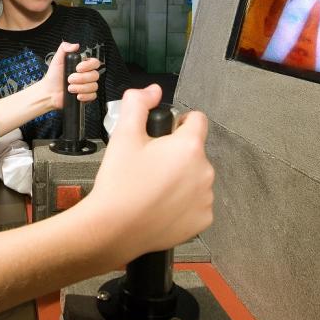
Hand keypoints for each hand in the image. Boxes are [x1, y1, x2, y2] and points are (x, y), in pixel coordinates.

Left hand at [43, 42, 100, 106]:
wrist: (49, 92)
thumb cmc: (53, 76)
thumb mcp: (57, 59)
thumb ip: (64, 48)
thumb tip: (76, 45)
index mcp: (82, 65)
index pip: (95, 62)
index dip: (88, 65)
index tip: (77, 68)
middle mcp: (86, 75)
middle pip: (95, 75)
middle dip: (81, 78)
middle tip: (69, 79)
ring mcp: (87, 86)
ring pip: (94, 86)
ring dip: (80, 88)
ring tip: (70, 88)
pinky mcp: (87, 96)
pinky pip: (93, 96)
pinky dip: (85, 96)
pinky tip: (76, 95)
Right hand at [86, 85, 214, 267]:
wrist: (113, 228)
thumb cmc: (119, 181)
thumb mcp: (123, 135)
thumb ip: (138, 103)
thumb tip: (154, 91)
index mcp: (189, 147)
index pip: (197, 120)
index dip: (178, 123)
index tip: (161, 136)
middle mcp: (205, 171)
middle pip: (194, 151)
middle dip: (176, 154)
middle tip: (148, 165)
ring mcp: (206, 198)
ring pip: (196, 177)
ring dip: (181, 178)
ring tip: (152, 188)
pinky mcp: (202, 220)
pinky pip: (196, 203)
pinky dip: (182, 202)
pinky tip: (160, 205)